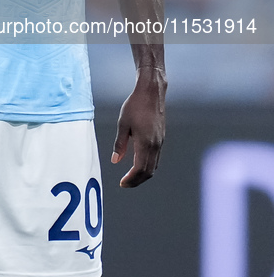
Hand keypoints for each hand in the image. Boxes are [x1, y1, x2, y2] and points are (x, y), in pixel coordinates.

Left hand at [111, 66, 166, 187]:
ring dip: (143, 174)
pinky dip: (148, 165)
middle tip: (125, 184)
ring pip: (154, 166)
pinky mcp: (161, 137)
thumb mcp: (123, 124)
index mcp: (145, 142)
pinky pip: (156, 157)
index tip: (122, 183)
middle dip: (137, 181)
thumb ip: (120, 144)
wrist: (151, 92)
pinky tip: (139, 163)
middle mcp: (155, 145)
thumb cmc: (135, 105)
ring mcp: (160, 141)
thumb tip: (116, 160)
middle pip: (149, 171)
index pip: (140, 169)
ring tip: (131, 177)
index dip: (131, 179)